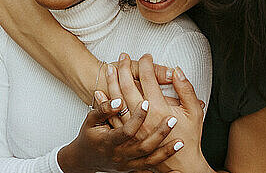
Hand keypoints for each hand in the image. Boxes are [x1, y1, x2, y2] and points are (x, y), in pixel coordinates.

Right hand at [58, 91, 183, 172]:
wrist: (85, 159)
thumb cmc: (89, 135)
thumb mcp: (90, 119)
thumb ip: (103, 109)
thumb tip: (117, 100)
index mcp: (109, 141)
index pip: (127, 130)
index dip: (137, 116)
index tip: (147, 102)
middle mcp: (119, 155)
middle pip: (142, 147)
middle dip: (159, 134)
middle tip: (172, 120)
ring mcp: (127, 164)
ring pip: (149, 160)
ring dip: (166, 151)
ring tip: (180, 142)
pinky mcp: (132, 169)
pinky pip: (151, 170)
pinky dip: (164, 168)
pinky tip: (177, 164)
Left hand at [110, 54, 210, 172]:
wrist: (182, 164)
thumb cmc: (189, 136)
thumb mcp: (194, 112)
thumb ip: (186, 90)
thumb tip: (176, 71)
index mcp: (160, 110)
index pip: (149, 79)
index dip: (147, 64)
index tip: (146, 55)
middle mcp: (144, 118)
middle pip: (129, 87)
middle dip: (124, 69)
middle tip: (122, 56)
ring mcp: (133, 128)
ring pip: (118, 100)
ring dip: (112, 82)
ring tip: (109, 68)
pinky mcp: (127, 136)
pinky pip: (112, 116)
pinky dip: (105, 103)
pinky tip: (99, 92)